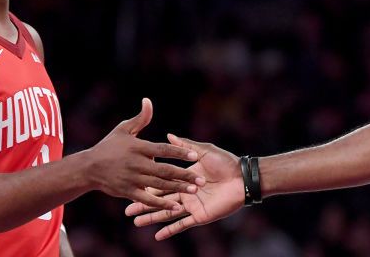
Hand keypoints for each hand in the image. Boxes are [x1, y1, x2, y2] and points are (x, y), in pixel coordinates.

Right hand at [84, 98, 203, 210]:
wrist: (89, 168)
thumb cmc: (108, 146)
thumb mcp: (123, 129)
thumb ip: (140, 118)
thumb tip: (148, 100)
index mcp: (138, 147)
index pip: (163, 149)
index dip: (179, 152)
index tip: (195, 156)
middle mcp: (136, 164)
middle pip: (165, 170)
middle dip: (185, 175)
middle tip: (202, 179)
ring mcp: (132, 179)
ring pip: (159, 185)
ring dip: (178, 188)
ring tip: (195, 190)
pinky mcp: (127, 192)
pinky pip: (147, 199)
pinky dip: (162, 204)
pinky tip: (176, 207)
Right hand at [124, 134, 245, 239]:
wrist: (242, 177)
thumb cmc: (226, 162)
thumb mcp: (203, 151)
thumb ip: (185, 146)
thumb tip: (168, 135)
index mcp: (185, 178)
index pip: (161, 182)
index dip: (147, 185)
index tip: (132, 186)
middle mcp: (186, 193)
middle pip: (160, 199)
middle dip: (143, 203)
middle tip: (127, 209)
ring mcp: (192, 205)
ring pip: (167, 212)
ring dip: (151, 217)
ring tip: (135, 222)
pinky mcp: (199, 215)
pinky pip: (182, 224)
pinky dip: (170, 230)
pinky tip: (157, 236)